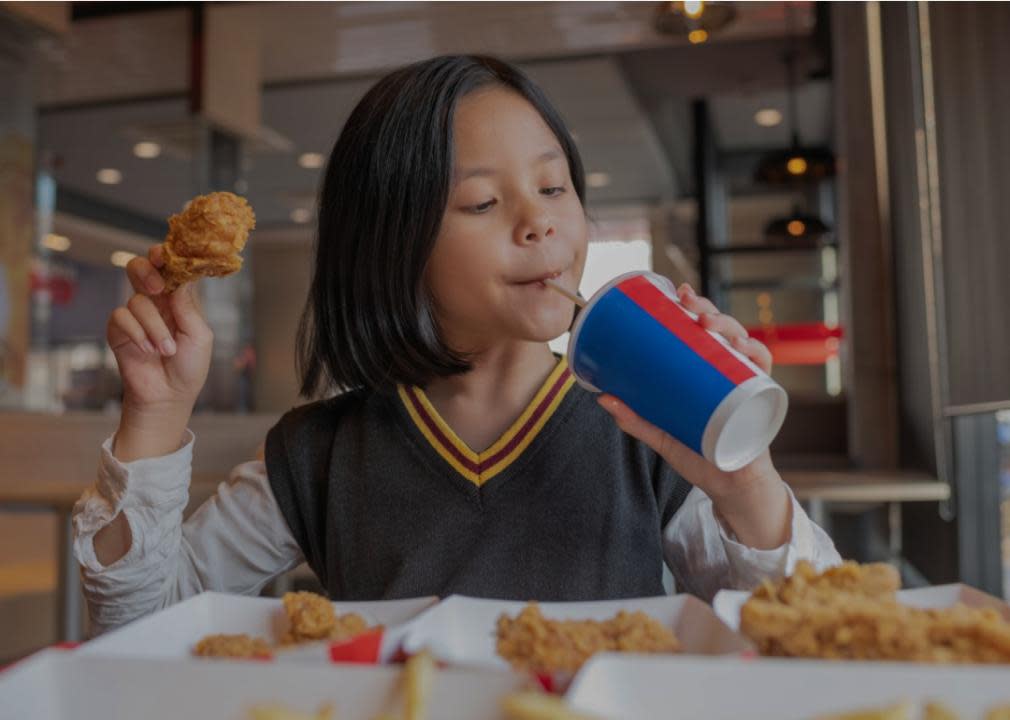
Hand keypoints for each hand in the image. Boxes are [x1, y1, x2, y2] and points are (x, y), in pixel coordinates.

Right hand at [106, 246, 213, 459]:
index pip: (169, 268)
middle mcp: (156, 302)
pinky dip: (136, 333)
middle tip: (157, 288)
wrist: (169, 395)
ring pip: (137, 300)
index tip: (165, 254)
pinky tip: (146, 349)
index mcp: (179, 299)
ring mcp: (136, 314)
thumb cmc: (189, 366)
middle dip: (147, 271)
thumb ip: (188, 307)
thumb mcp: (199, 336)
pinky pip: (121, 317)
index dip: (165, 256)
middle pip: (141, 268)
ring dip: (154, 327)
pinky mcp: (118, 329)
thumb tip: (180, 279)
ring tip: (166, 350)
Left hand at [597, 282, 790, 548]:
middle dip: (709, 311)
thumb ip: (635, 419)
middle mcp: (730, 372)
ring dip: (731, 328)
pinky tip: (746, 348)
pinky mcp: (760, 404)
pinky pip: (764, 375)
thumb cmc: (700, 455)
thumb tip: (603, 397)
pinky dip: (758, 357)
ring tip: (709, 324)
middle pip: (724, 331)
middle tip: (690, 306)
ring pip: (745, 344)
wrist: (729, 488)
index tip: (678, 292)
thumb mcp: (662, 434)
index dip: (696, 307)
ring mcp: (747, 385)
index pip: (705, 331)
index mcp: (708, 371)